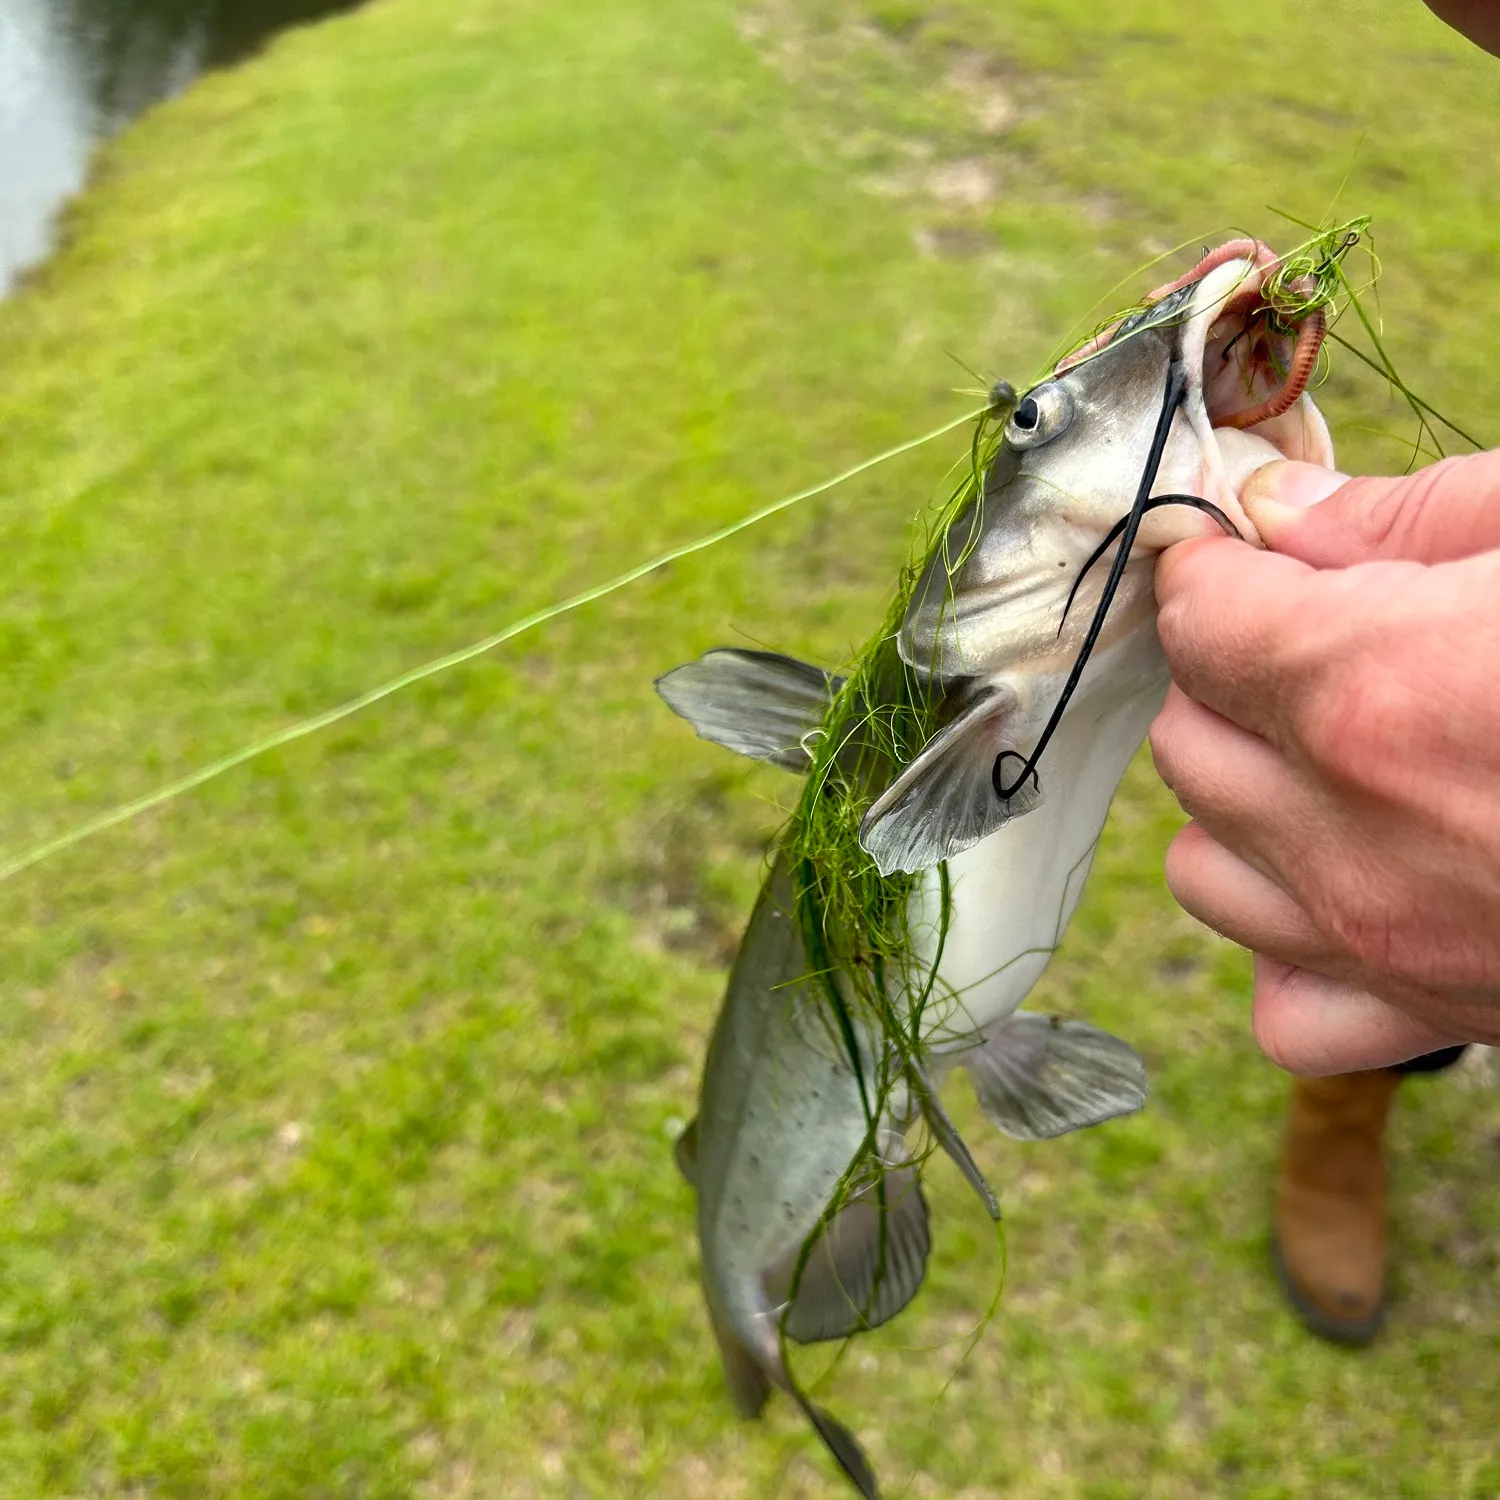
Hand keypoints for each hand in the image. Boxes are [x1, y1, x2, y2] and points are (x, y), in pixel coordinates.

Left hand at [1149, 452, 1499, 1073]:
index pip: (1199, 622)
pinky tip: (1354, 882)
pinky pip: (1287, 1006)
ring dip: (1244, 803)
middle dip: (1230, 677)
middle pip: (1191, 740)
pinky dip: (1292, 945)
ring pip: (1207, 868)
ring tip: (1329, 757)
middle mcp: (1351, 831)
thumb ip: (1411, 519)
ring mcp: (1386, 940)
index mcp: (1372, 689)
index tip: (1238, 554)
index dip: (1211, 573)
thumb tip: (1278, 514)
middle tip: (1310, 636)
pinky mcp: (1440, 1017)